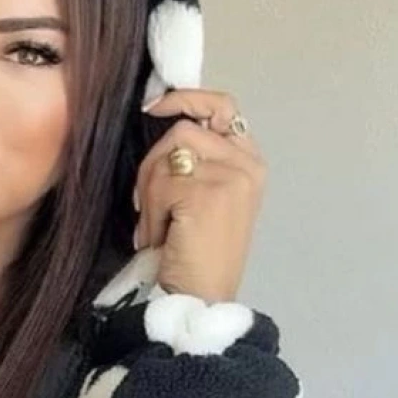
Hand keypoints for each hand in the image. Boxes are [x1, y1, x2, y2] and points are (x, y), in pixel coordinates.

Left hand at [134, 91, 265, 301]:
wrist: (202, 298)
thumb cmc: (196, 254)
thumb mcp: (202, 197)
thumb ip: (195, 159)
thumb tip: (159, 119)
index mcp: (249, 162)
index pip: (222, 106)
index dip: (186, 99)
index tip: (154, 107)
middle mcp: (248, 164)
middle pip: (183, 130)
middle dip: (153, 166)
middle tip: (148, 206)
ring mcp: (233, 176)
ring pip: (168, 154)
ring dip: (150, 193)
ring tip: (160, 227)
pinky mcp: (211, 192)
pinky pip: (161, 182)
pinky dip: (151, 213)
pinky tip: (160, 237)